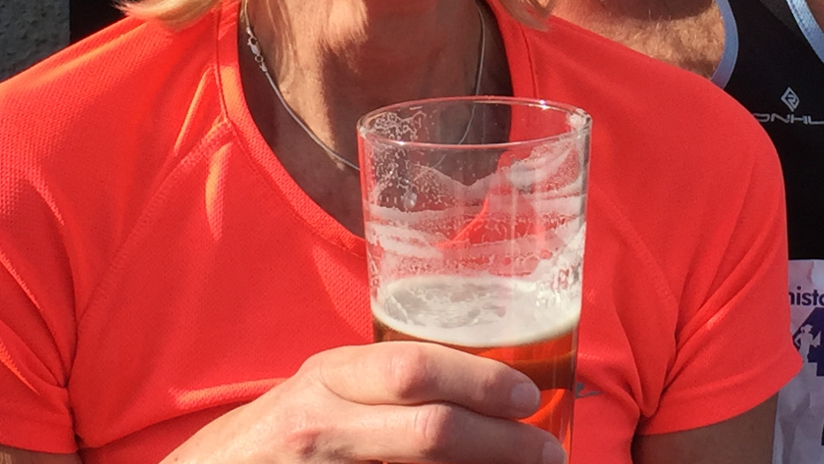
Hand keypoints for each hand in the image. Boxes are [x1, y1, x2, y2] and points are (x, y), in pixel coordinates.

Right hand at [163, 340, 566, 463]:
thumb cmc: (273, 438)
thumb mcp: (321, 395)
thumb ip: (381, 389)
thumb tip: (484, 390)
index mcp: (329, 377)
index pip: (416, 369)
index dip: (482, 382)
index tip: (531, 397)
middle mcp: (321, 424)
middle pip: (432, 431)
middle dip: (504, 444)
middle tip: (550, 453)